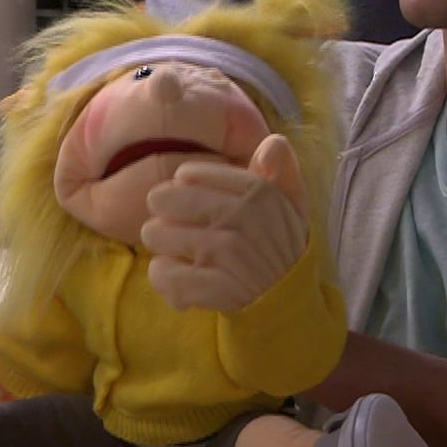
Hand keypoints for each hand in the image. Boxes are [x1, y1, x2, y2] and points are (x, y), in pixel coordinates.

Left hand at [140, 133, 309, 313]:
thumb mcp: (290, 203)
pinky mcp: (214, 287)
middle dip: (164, 217)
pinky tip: (183, 282)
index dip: (182, 192)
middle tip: (181, 233)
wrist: (290, 304)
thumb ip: (281, 169)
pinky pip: (162, 274)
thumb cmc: (280, 247)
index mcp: (257, 190)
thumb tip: (274, 141)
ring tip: (184, 257)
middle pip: (161, 199)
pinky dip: (165, 279)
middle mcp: (240, 216)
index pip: (185, 175)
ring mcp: (225, 252)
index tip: (197, 209)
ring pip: (155, 234)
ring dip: (163, 249)